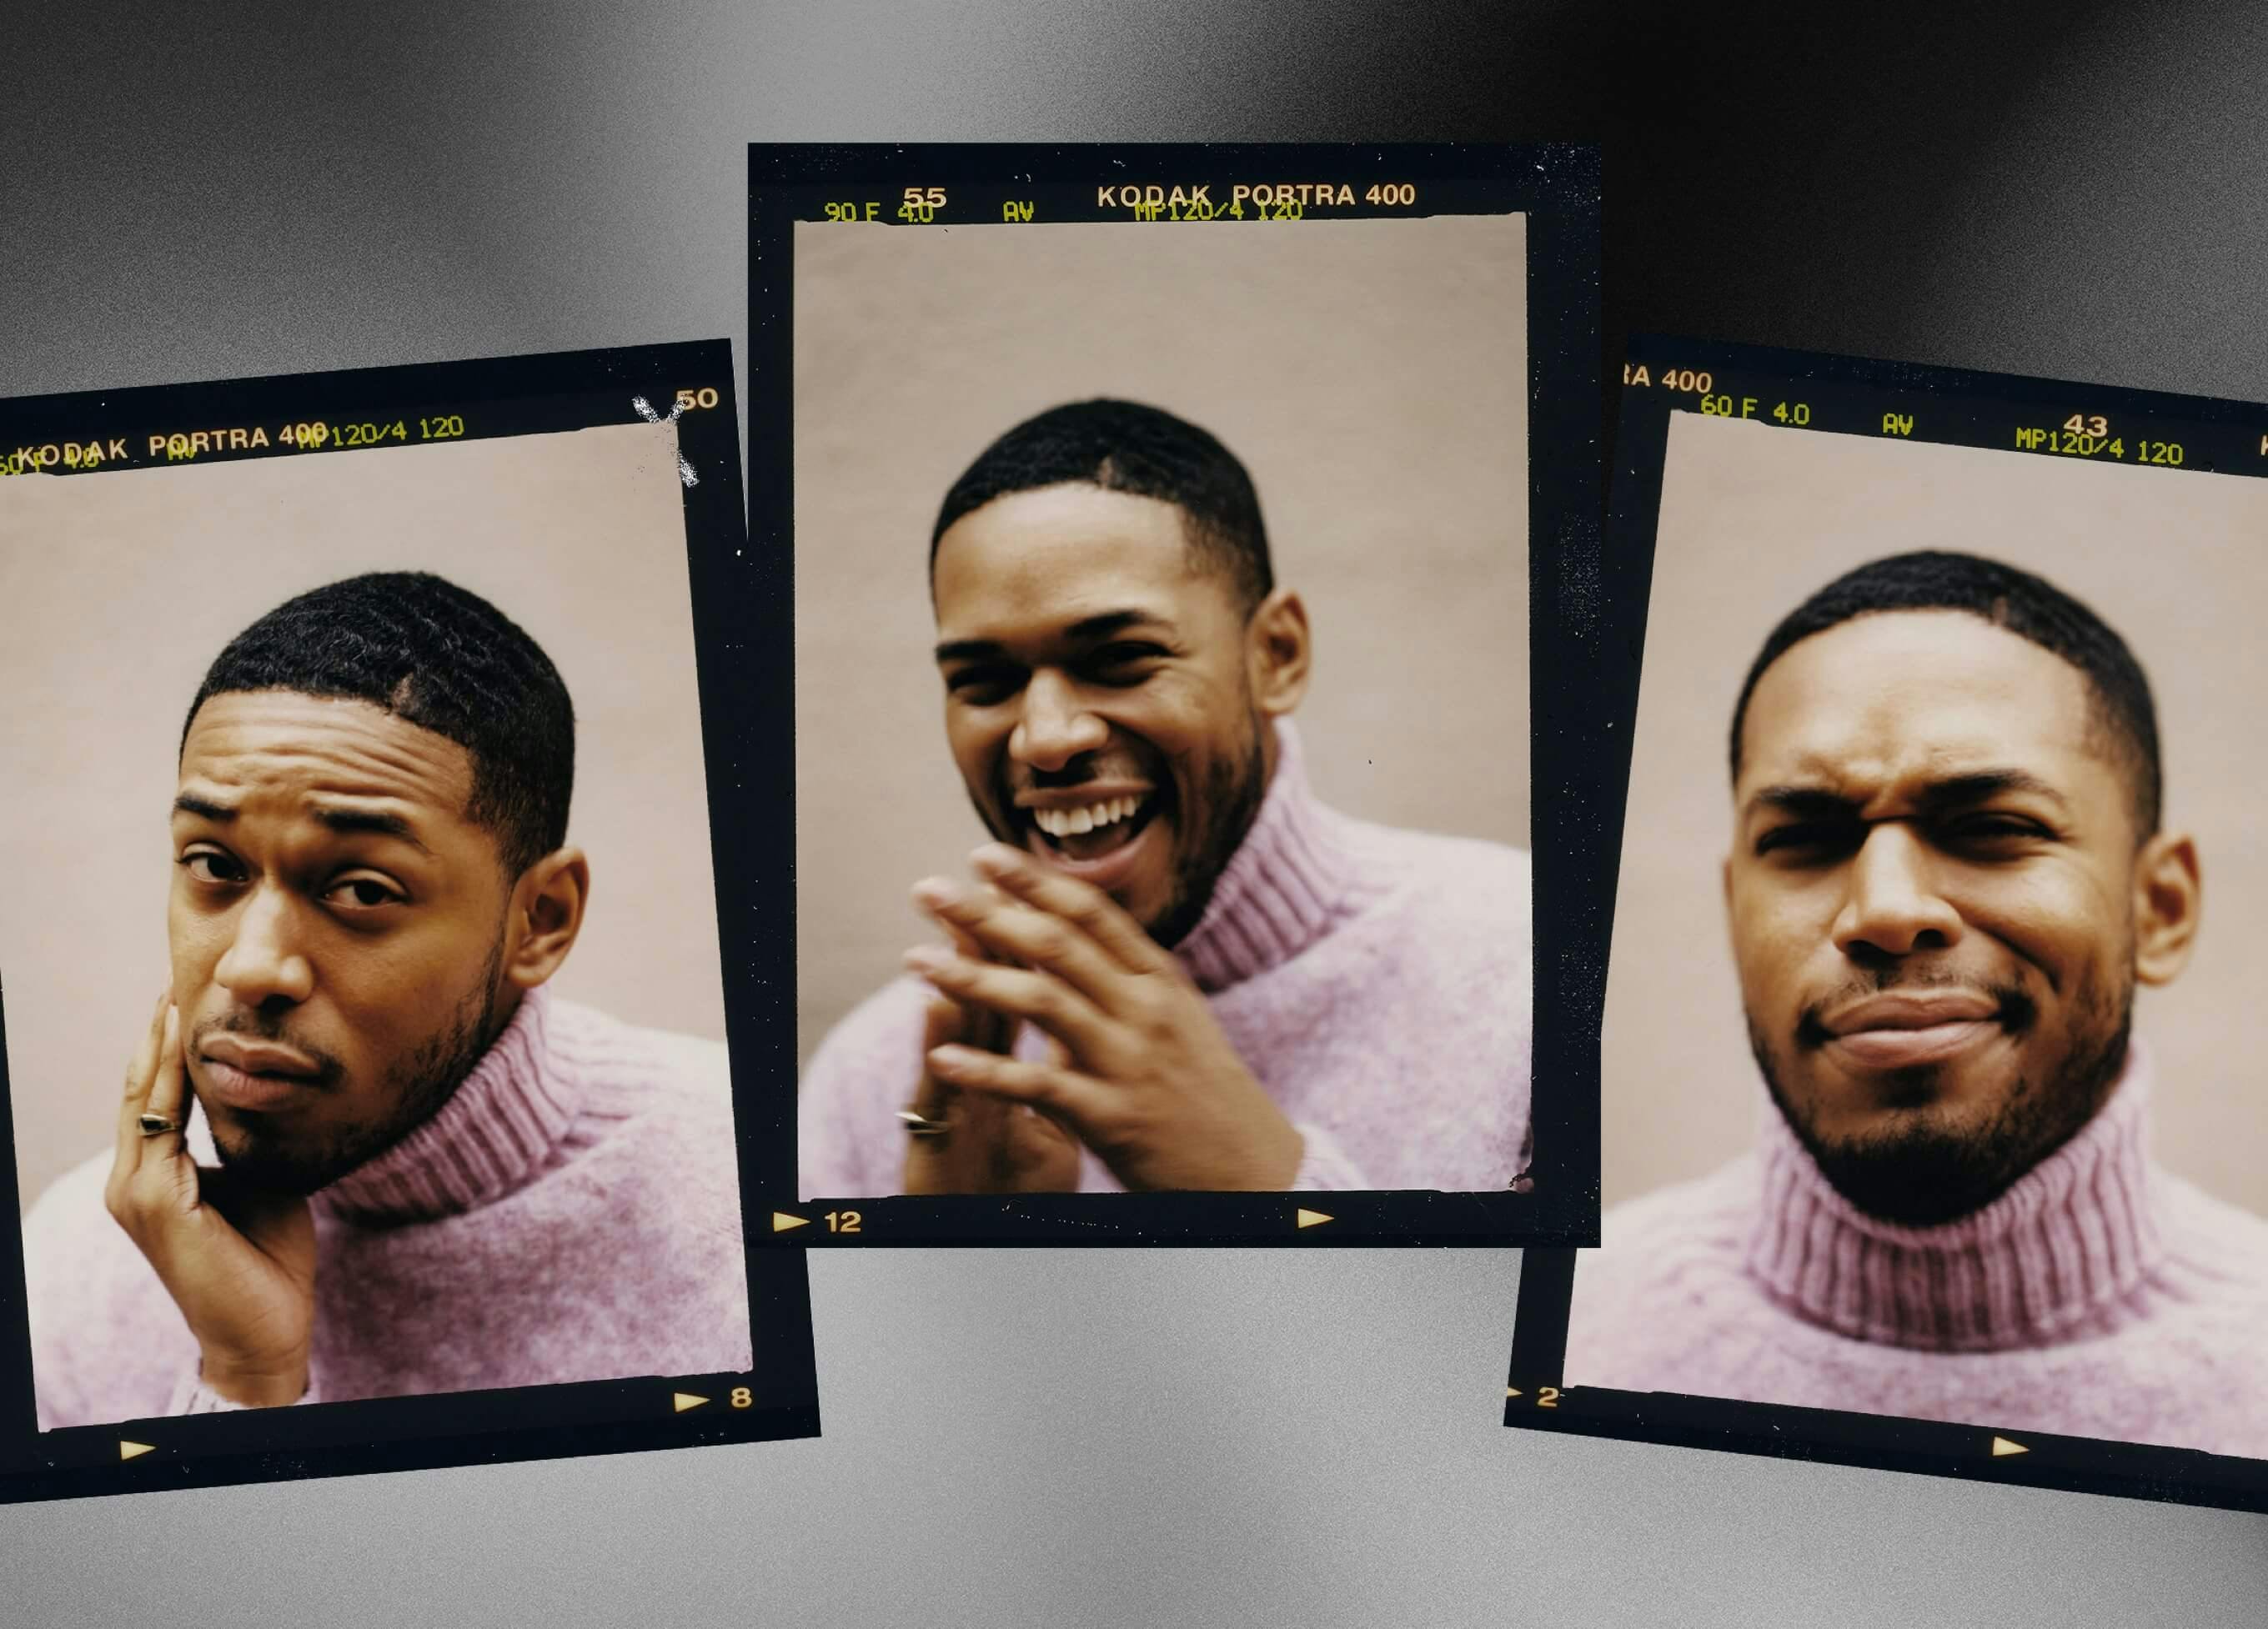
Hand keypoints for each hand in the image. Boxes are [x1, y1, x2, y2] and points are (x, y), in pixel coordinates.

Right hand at [104, 995, 316, 1406]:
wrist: (267, 1329)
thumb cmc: (267, 1259)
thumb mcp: (257, 1181)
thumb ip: (245, 1142)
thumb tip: (263, 1093)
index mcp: (154, 1178)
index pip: (154, 1099)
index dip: (167, 1049)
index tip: (187, 1000)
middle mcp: (133, 1182)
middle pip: (138, 1090)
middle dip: (157, 1035)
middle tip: (176, 980)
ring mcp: (137, 1193)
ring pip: (144, 1101)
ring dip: (160, 1047)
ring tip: (175, 998)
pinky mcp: (155, 1203)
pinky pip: (163, 1126)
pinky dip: (173, 1084)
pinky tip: (189, 1048)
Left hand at [904, 844, 1303, 1191]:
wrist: (1258, 1173)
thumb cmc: (1208, 1097)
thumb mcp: (1179, 1021)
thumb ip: (1127, 982)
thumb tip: (1070, 940)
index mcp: (1160, 982)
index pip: (1090, 913)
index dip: (1033, 881)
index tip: (983, 856)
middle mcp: (1146, 1011)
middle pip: (1054, 944)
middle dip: (984, 912)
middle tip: (927, 890)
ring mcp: (1129, 1062)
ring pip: (1040, 1002)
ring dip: (971, 978)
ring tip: (914, 961)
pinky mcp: (1113, 1118)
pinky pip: (1038, 1086)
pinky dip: (986, 1071)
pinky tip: (942, 1059)